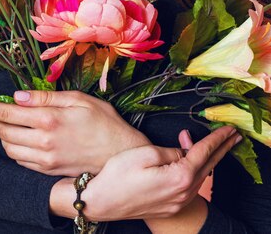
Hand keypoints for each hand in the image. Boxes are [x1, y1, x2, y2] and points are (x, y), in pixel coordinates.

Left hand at [0, 89, 149, 175]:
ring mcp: (45, 159)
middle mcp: (43, 141)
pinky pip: (21, 161)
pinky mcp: (48, 170)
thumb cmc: (104, 121)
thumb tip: (18, 95)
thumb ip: (46, 96)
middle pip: (2, 131)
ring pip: (9, 148)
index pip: (6, 112)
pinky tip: (11, 139)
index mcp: (49, 118)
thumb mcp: (79, 99)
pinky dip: (11, 149)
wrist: (121, 155)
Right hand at [80, 125, 241, 221]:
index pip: (204, 152)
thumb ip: (170, 151)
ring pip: (201, 177)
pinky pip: (190, 186)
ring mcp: (176, 202)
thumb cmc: (117, 176)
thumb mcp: (144, 154)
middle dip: (222, 149)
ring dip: (210, 159)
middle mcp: (182, 193)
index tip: (228, 128)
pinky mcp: (168, 206)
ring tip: (216, 145)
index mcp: (179, 177)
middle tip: (234, 137)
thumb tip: (182, 151)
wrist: (100, 202)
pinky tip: (192, 163)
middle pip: (209, 166)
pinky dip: (197, 171)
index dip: (217, 138)